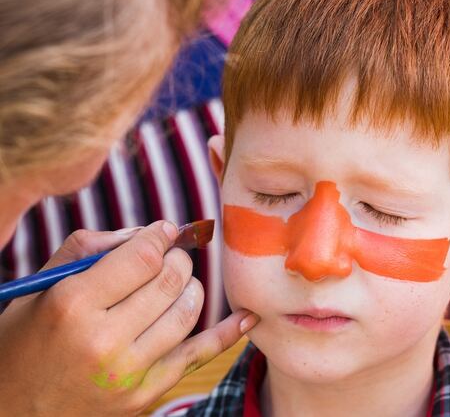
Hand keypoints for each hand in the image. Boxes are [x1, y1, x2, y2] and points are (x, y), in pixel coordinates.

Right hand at [0, 221, 258, 415]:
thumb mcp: (39, 288)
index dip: (160, 236)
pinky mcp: (147, 395)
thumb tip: (148, 232)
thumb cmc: (24, 342)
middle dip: (178, 259)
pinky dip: (228, 333)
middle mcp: (104, 341)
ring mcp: (129, 373)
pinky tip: (247, 318)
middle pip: (171, 280)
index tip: (164, 231)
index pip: (144, 257)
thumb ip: (90, 249)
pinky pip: (198, 355)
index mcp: (72, 306)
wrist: (12, 413)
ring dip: (191, 288)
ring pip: (188, 312)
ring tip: (176, 284)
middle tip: (170, 257)